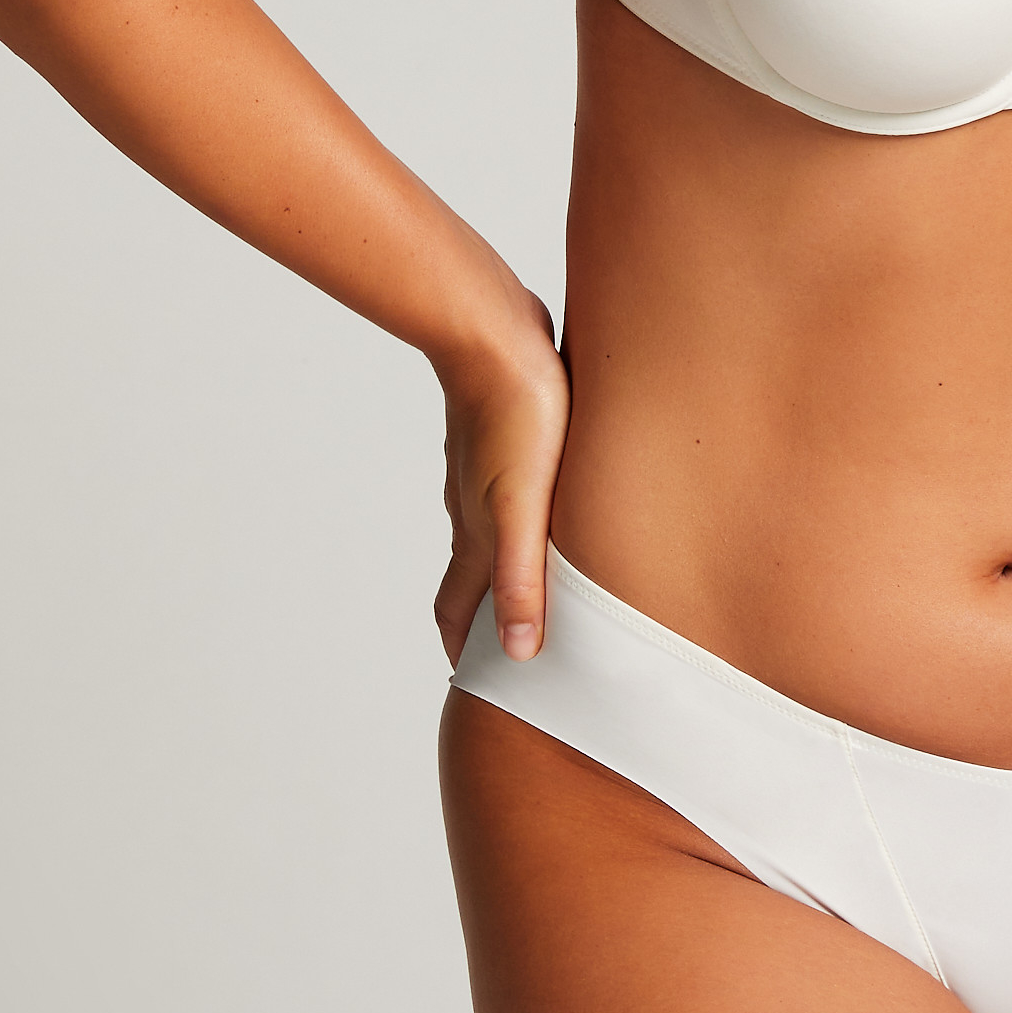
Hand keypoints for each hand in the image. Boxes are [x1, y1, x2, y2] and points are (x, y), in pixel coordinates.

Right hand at [431, 285, 570, 670]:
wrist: (493, 333)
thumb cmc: (516, 416)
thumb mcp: (523, 507)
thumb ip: (521, 578)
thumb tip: (515, 652)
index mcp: (477, 533)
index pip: (458, 608)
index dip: (463, 648)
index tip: (473, 679)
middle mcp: (474, 508)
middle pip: (474, 576)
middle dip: (487, 616)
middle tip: (512, 645)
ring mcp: (486, 472)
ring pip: (492, 533)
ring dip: (508, 566)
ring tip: (541, 585)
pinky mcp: (507, 439)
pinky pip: (511, 493)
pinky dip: (524, 521)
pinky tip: (554, 509)